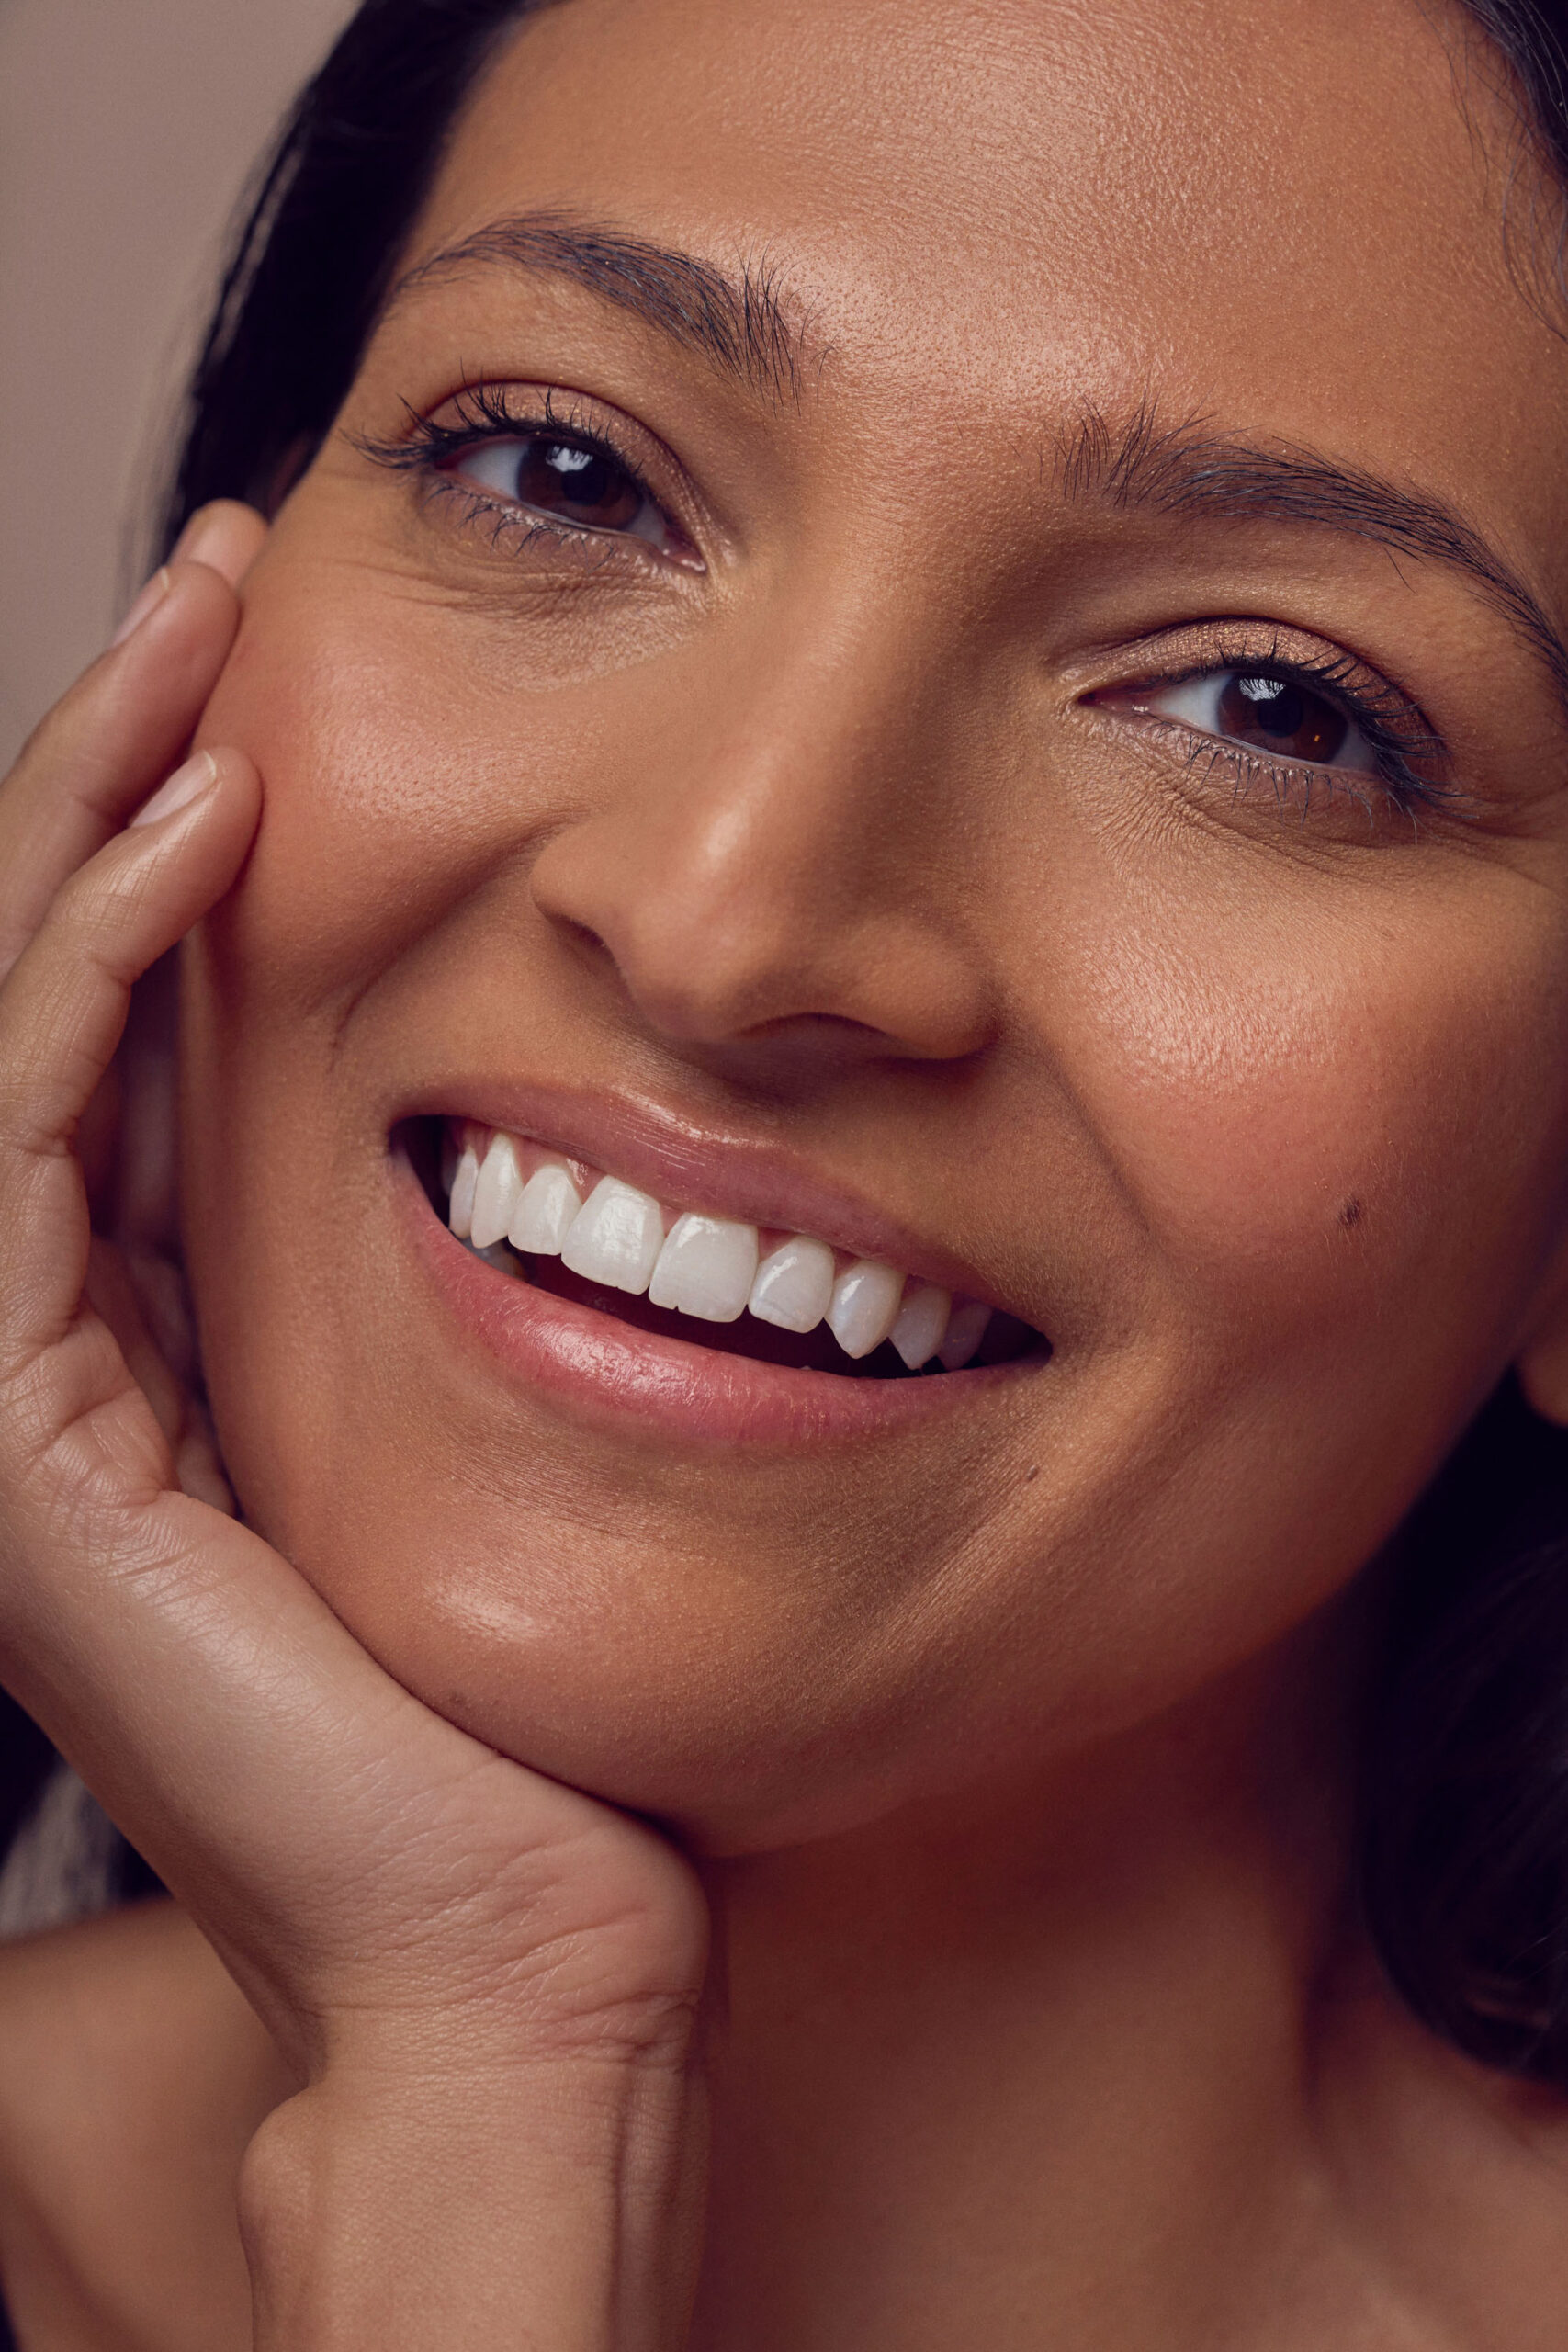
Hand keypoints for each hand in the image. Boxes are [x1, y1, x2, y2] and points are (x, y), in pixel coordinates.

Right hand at [0, 508, 708, 2348]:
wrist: (508, 1927)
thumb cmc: (528, 1699)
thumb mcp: (475, 1406)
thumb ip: (427, 1260)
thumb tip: (537, 1073)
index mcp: (153, 1327)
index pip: (135, 1019)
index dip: (181, 828)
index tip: (283, 667)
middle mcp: (54, 1334)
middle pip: (50, 976)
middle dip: (121, 757)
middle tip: (219, 569)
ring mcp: (18, 1379)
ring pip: (13, 1011)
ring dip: (95, 797)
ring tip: (196, 619)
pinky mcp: (20, 1423)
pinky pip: (29, 1122)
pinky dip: (107, 956)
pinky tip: (205, 819)